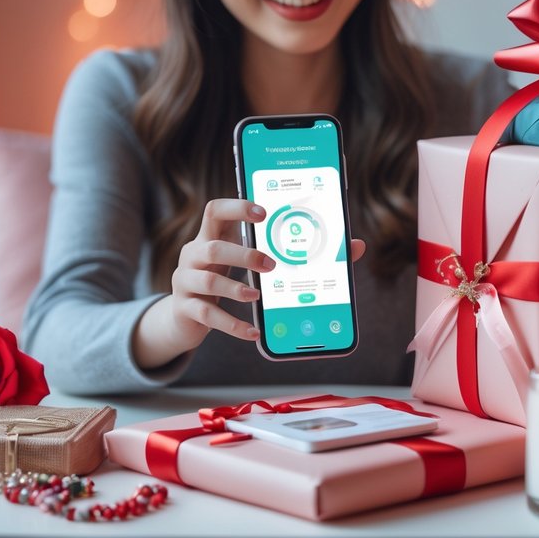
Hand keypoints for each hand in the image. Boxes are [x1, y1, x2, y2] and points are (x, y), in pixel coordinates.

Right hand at [133, 199, 366, 368]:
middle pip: (213, 246)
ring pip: (209, 279)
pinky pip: (208, 314)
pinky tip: (253, 332)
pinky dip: (232, 324)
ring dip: (237, 288)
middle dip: (244, 253)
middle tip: (271, 264)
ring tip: (258, 296)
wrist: (183, 316)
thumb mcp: (250, 263)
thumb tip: (355, 246)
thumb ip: (293, 252)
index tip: (264, 211)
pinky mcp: (184, 307)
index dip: (238, 207)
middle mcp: (193, 253)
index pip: (216, 210)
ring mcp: (185, 280)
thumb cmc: (226, 280)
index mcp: (211, 235)